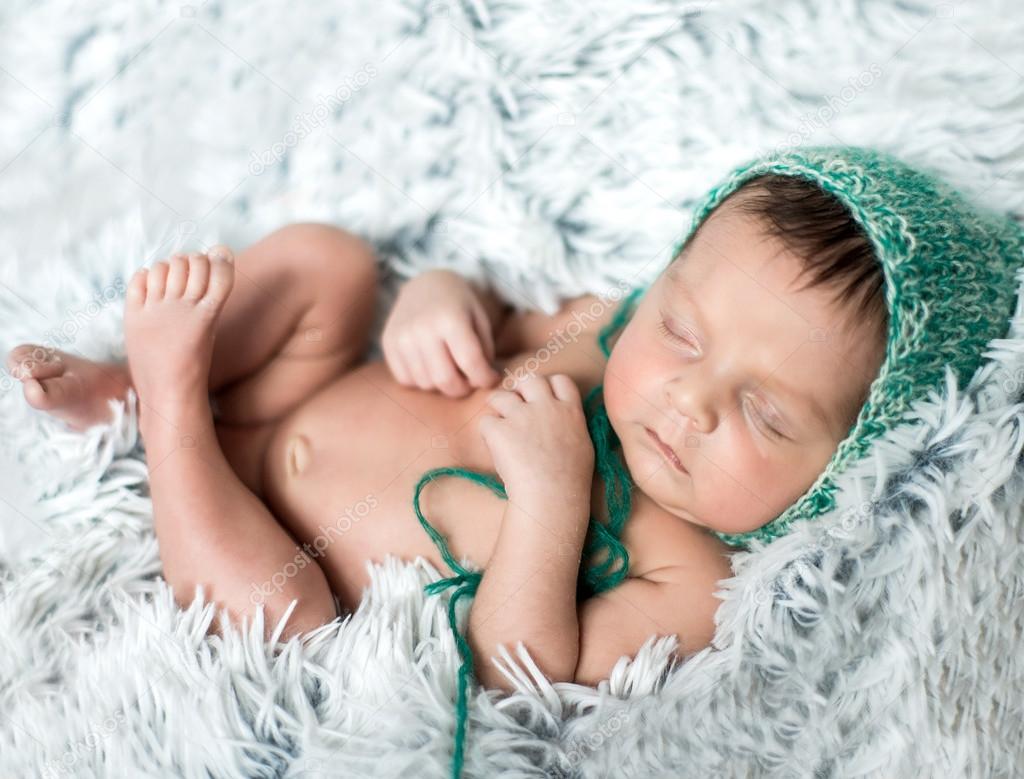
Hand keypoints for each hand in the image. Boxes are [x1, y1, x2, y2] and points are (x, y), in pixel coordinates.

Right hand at [382, 269, 500, 396]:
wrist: (424, 284)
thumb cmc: (459, 305)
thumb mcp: (480, 320)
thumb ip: (483, 352)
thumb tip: (481, 383)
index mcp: (450, 319)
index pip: (471, 363)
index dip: (485, 378)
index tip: (490, 378)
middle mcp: (421, 328)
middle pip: (446, 381)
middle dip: (463, 388)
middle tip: (470, 380)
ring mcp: (401, 337)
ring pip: (426, 384)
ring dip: (442, 384)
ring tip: (450, 368)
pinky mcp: (387, 344)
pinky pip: (406, 380)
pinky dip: (422, 379)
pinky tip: (430, 364)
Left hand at [478, 373, 593, 511]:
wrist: (551, 497)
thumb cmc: (571, 482)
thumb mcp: (583, 447)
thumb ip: (572, 427)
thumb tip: (565, 421)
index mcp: (570, 411)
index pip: (560, 381)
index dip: (549, 388)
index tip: (543, 401)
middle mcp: (546, 407)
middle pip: (529, 379)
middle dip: (520, 390)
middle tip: (515, 408)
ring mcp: (521, 416)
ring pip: (501, 396)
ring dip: (498, 409)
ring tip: (501, 429)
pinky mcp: (499, 429)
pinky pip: (485, 421)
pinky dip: (488, 433)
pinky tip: (495, 448)